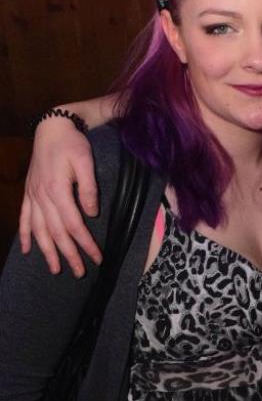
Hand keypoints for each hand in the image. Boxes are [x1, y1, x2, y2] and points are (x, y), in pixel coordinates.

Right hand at [19, 118, 100, 275]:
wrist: (51, 128)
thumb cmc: (72, 144)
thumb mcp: (85, 162)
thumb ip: (89, 188)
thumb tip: (92, 214)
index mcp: (57, 190)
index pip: (73, 224)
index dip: (85, 243)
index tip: (97, 257)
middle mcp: (42, 197)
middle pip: (56, 233)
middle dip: (68, 255)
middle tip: (80, 272)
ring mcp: (32, 196)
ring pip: (39, 230)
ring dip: (46, 252)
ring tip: (54, 270)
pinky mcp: (29, 193)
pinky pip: (24, 218)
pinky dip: (25, 235)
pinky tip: (25, 250)